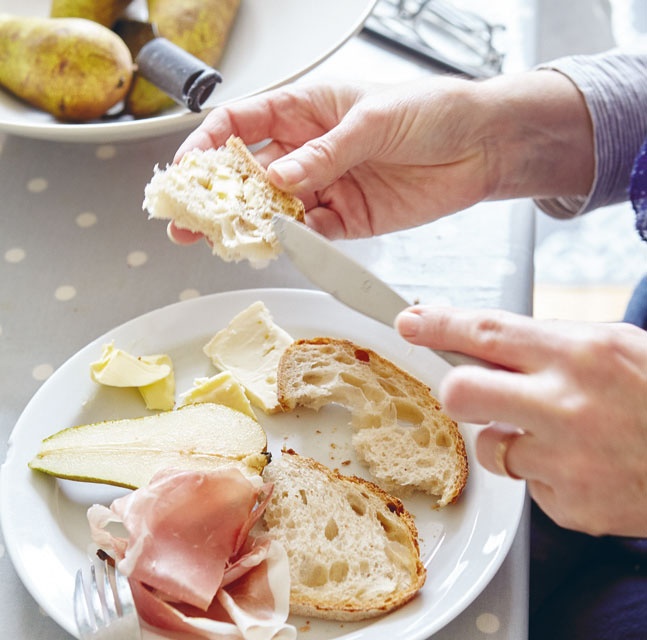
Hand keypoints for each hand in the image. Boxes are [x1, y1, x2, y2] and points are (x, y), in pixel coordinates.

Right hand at [170, 71, 592, 241]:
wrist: (481, 147)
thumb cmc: (432, 111)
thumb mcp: (372, 120)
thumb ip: (324, 153)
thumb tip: (278, 177)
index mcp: (307, 109)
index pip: (242, 123)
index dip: (209, 144)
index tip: (186, 170)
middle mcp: (309, 150)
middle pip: (250, 174)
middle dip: (217, 197)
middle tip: (187, 222)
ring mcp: (327, 186)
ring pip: (276, 209)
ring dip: (250, 226)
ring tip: (223, 241)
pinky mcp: (348, 219)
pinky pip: (311, 233)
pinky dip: (295, 241)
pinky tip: (278, 246)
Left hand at [396, 306, 646, 536]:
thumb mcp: (611, 348)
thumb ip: (545, 346)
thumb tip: (482, 345)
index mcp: (579, 353)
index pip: (485, 332)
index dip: (438, 325)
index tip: (410, 323)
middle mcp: (566, 405)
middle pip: (461, 392)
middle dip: (456, 391)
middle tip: (473, 392)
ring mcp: (566, 460)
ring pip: (488, 446)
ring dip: (507, 438)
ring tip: (555, 434)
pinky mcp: (568, 503)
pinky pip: (526, 483)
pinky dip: (543, 473)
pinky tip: (581, 465)